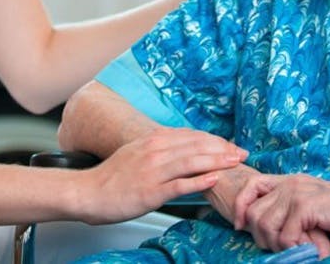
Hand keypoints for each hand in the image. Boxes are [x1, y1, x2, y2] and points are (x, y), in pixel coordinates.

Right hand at [76, 127, 246, 224]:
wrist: (88, 192)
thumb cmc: (112, 176)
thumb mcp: (137, 152)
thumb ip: (159, 148)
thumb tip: (181, 148)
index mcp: (153, 140)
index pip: (191, 136)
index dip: (214, 140)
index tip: (230, 145)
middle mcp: (155, 151)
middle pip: (196, 146)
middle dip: (222, 149)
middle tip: (241, 153)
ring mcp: (153, 171)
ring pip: (192, 161)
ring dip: (217, 161)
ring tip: (235, 162)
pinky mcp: (150, 191)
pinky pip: (179, 184)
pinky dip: (199, 180)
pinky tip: (214, 179)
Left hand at [204, 165, 329, 256]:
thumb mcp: (311, 204)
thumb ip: (289, 209)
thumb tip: (263, 232)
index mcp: (288, 181)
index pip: (250, 186)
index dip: (240, 207)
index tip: (241, 227)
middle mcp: (289, 183)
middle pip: (253, 213)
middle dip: (262, 237)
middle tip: (283, 247)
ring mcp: (296, 192)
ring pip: (264, 225)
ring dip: (278, 245)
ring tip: (299, 248)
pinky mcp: (306, 205)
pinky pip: (285, 236)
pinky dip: (295, 248)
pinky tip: (312, 247)